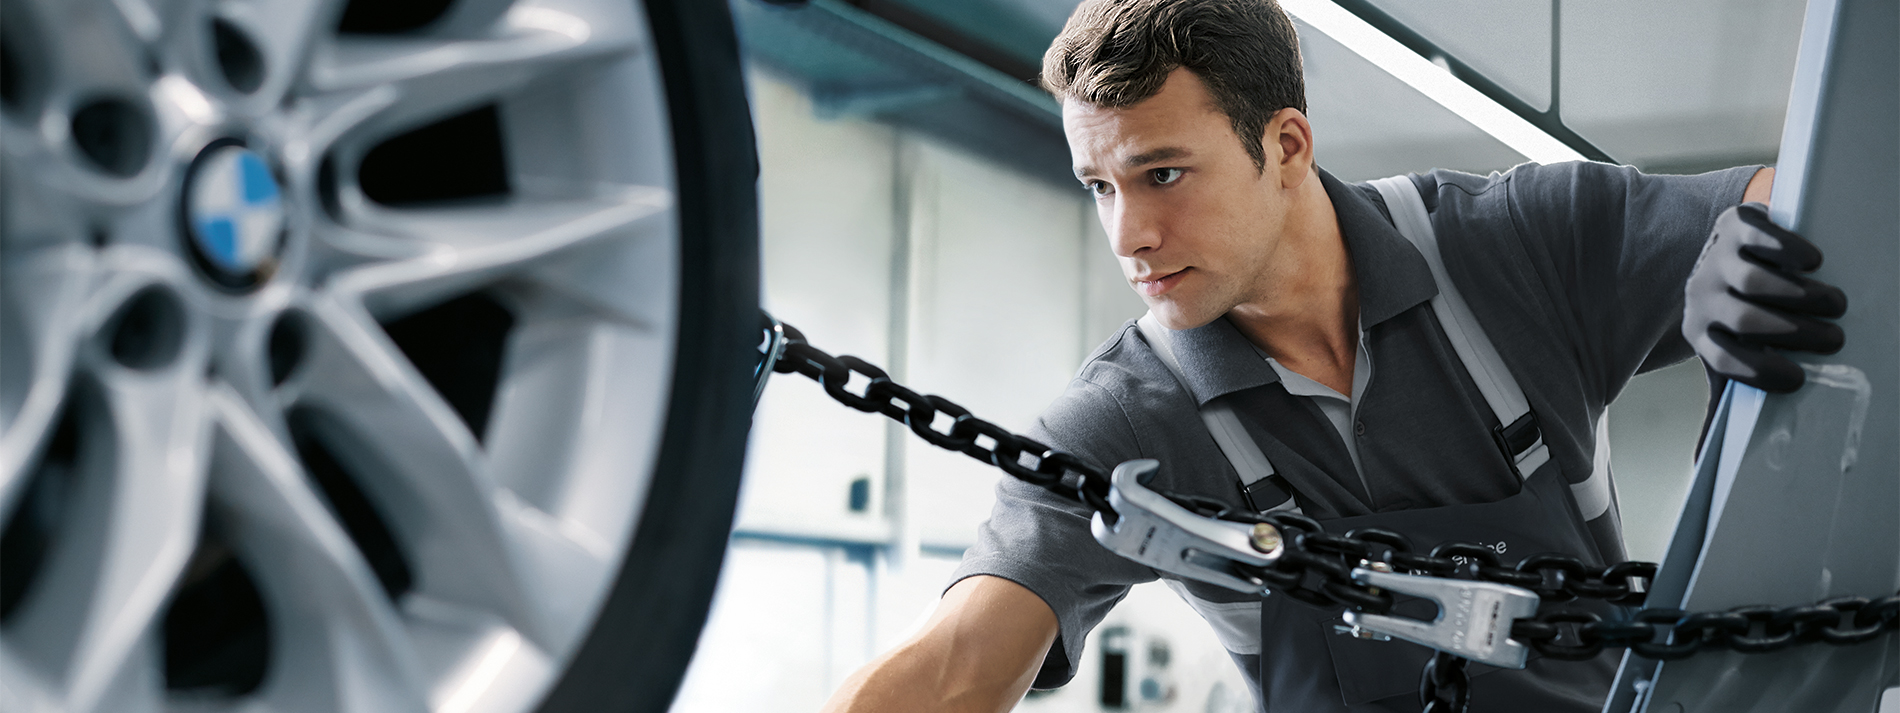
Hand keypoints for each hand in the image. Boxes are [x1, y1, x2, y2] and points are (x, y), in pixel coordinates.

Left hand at [1683, 203, 1846, 391]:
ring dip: (1802, 295)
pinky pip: (1761, 236)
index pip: (1723, 360)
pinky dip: (1790, 250)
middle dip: (1796, 332)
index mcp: (1699, 334)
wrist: (1723, 252)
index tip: (1800, 378)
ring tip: (1835, 304)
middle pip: (1746, 319)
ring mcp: (1716, 258)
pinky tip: (1814, 262)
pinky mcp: (1735, 223)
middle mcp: (1701, 296)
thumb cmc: (1734, 317)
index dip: (1762, 371)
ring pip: (1757, 281)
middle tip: (1835, 338)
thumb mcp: (1724, 355)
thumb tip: (1704, 463)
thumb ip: (1721, 402)